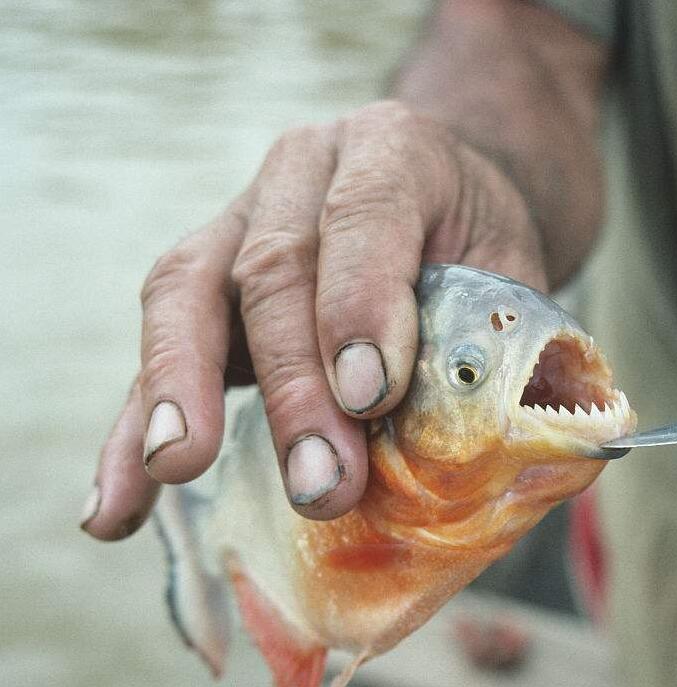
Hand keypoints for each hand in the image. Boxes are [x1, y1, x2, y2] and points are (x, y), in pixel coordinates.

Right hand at [82, 101, 545, 539]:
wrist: (448, 199)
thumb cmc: (483, 247)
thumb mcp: (513, 274)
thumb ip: (488, 341)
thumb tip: (466, 459)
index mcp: (394, 148)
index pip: (366, 215)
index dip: (362, 305)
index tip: (370, 396)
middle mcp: (303, 169)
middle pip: (273, 269)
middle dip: (292, 385)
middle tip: (318, 482)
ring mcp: (237, 217)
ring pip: (187, 291)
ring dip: (180, 389)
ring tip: (176, 467)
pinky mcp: (202, 279)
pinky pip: (158, 345)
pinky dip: (136, 423)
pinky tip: (116, 501)